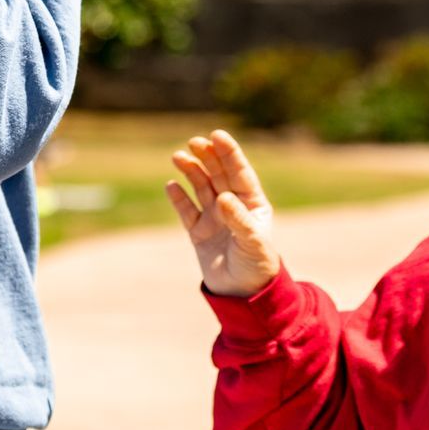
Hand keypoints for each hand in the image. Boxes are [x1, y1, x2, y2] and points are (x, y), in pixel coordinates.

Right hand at [165, 130, 281, 296]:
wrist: (243, 294)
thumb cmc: (258, 265)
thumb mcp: (253, 242)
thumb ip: (239, 219)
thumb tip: (222, 197)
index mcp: (252, 203)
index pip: (239, 172)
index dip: (229, 153)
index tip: (217, 135)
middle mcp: (232, 206)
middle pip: (218, 174)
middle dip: (207, 156)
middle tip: (194, 142)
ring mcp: (214, 218)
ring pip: (200, 187)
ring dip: (191, 171)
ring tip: (178, 156)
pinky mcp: (198, 233)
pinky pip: (186, 211)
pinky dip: (178, 198)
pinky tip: (171, 185)